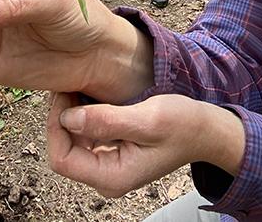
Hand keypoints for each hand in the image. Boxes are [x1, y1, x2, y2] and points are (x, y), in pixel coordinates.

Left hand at [47, 92, 244, 197]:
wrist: (206, 130)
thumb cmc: (183, 125)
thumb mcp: (147, 119)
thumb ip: (107, 121)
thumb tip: (69, 119)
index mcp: (112, 177)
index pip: (62, 159)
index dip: (56, 126)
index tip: (64, 94)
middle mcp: (106, 177)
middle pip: (63, 150)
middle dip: (62, 117)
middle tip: (69, 84)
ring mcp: (108, 167)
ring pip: (72, 142)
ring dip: (71, 114)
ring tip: (78, 86)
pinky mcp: (111, 153)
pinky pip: (86, 136)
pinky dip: (83, 116)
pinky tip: (90, 95)